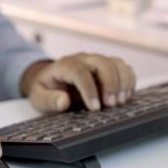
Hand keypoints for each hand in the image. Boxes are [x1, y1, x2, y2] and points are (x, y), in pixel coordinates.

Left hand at [21, 53, 135, 111]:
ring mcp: (97, 61)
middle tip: (111, 105)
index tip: (95, 108)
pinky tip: (126, 96)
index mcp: (64, 65)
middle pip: (103, 63)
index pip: (79, 72)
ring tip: (121, 102)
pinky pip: (124, 68)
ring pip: (117, 63)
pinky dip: (129, 81)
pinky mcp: (107, 67)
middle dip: (111, 84)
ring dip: (123, 82)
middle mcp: (83, 59)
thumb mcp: (38, 97)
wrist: (50, 80)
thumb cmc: (45, 89)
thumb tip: (63, 101)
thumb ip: (49, 100)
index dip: (89, 89)